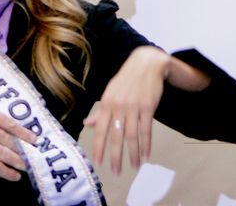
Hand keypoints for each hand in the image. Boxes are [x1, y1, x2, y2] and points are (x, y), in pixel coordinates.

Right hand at [0, 103, 36, 180]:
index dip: (24, 133)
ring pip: (7, 154)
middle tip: (33, 156)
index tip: (34, 139)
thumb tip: (3, 131)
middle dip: (24, 150)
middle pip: (10, 140)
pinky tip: (15, 175)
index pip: (9, 122)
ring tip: (26, 167)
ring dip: (19, 162)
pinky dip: (9, 173)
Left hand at [83, 45, 169, 174]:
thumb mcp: (109, 93)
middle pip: (116, 135)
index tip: (98, 162)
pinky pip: (147, 129)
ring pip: (132, 135)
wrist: (145, 64)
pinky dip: (147, 144)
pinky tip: (146, 155)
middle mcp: (118, 107)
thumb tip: (87, 125)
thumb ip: (100, 112)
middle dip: (115, 155)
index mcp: (106, 104)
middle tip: (115, 172)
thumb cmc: (125, 81)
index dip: (99, 147)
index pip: (100, 129)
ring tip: (134, 167)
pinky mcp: (148, 107)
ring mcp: (134, 107)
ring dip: (133, 153)